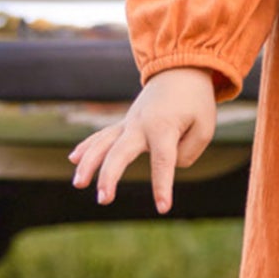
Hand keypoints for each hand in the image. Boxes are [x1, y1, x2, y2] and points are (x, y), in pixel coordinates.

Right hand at [69, 68, 218, 213]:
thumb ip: (188, 153)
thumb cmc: (195, 101)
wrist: (180, 69)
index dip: (162, 185)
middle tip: (103, 199)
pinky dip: (88, 146)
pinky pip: (103, 136)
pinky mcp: (125, 123)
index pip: (163, 162)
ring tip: (78, 184)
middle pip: (120, 153)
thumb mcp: (205, 126)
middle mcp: (141, 125)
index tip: (163, 208)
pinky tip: (73, 160)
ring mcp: (129, 123)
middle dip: (109, 176)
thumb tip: (168, 166)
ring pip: (104, 144)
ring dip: (89, 163)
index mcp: (164, 127)